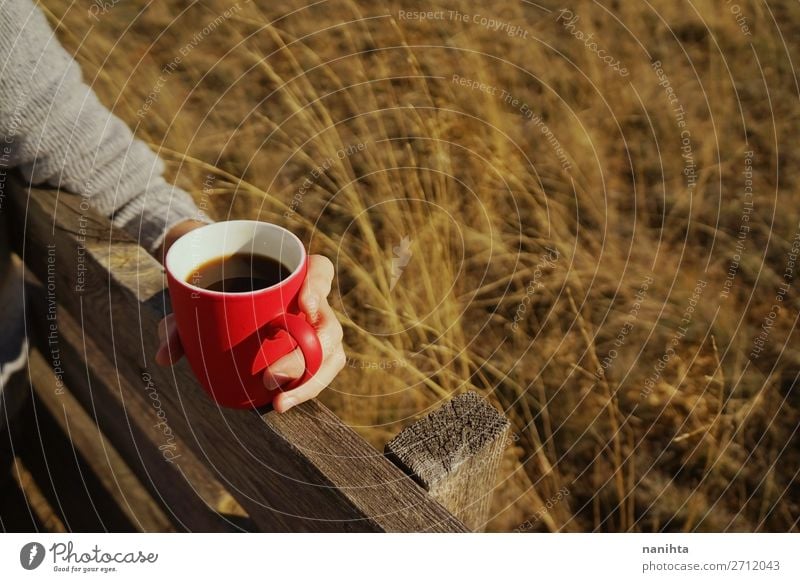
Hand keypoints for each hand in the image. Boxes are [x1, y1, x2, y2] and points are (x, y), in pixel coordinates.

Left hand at [155, 254, 344, 412]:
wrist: (212, 294)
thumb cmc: (209, 287)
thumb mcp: (190, 297)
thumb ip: (179, 321)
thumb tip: (165, 356)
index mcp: (292, 274)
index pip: (320, 271)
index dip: (319, 286)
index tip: (302, 303)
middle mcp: (311, 303)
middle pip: (328, 325)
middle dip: (307, 355)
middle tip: (272, 377)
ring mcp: (313, 329)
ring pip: (331, 354)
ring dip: (311, 381)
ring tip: (279, 402)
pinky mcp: (308, 353)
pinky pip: (320, 371)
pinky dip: (305, 388)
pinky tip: (281, 403)